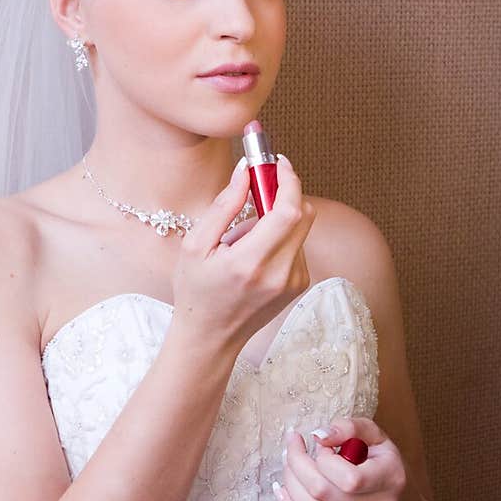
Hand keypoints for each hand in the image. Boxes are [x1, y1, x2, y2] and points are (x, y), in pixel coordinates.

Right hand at [170, 152, 315, 356]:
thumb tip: (245, 171)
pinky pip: (298, 245)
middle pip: (304, 215)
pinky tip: (254, 253)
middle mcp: (279, 274)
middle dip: (286, 192)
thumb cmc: (196, 291)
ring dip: (278, 218)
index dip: (288, 180)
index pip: (288, 211)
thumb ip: (223, 205)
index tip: (278, 163)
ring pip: (301, 228)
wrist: (210, 337)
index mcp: (250, 263)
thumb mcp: (195, 246)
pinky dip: (280, 238)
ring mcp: (293, 282)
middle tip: (261, 185)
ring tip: (244, 238)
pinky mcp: (299, 285)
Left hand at [273, 416, 408, 500]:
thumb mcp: (370, 433)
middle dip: (297, 464)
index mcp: (390, 478)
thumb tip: (319, 436)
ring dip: (290, 484)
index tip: (322, 445)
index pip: (350, 479)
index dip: (325, 459)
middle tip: (293, 448)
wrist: (386, 489)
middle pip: (322, 493)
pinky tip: (283, 491)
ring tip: (289, 465)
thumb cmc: (375, 456)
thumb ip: (348, 427)